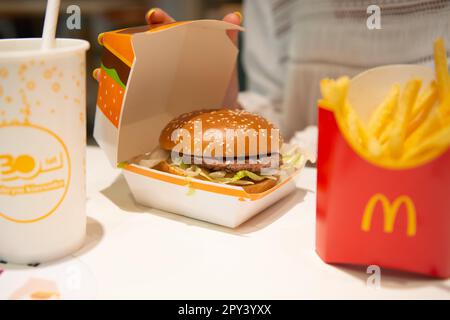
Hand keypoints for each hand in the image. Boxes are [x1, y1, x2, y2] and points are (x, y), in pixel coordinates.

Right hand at [93, 8, 242, 107]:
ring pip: (131, 74)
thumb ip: (227, 38)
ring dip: (113, 72)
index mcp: (180, 49)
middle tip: (113, 40)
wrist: (221, 116)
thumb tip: (234, 17)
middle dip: (125, 45)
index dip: (160, 22)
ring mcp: (158, 84)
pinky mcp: (154, 104)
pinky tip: (109, 98)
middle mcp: (165, 65)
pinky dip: (118, 98)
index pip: (168, 31)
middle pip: (142, 50)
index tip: (154, 17)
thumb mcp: (224, 62)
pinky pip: (133, 100)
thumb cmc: (221, 85)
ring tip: (101, 73)